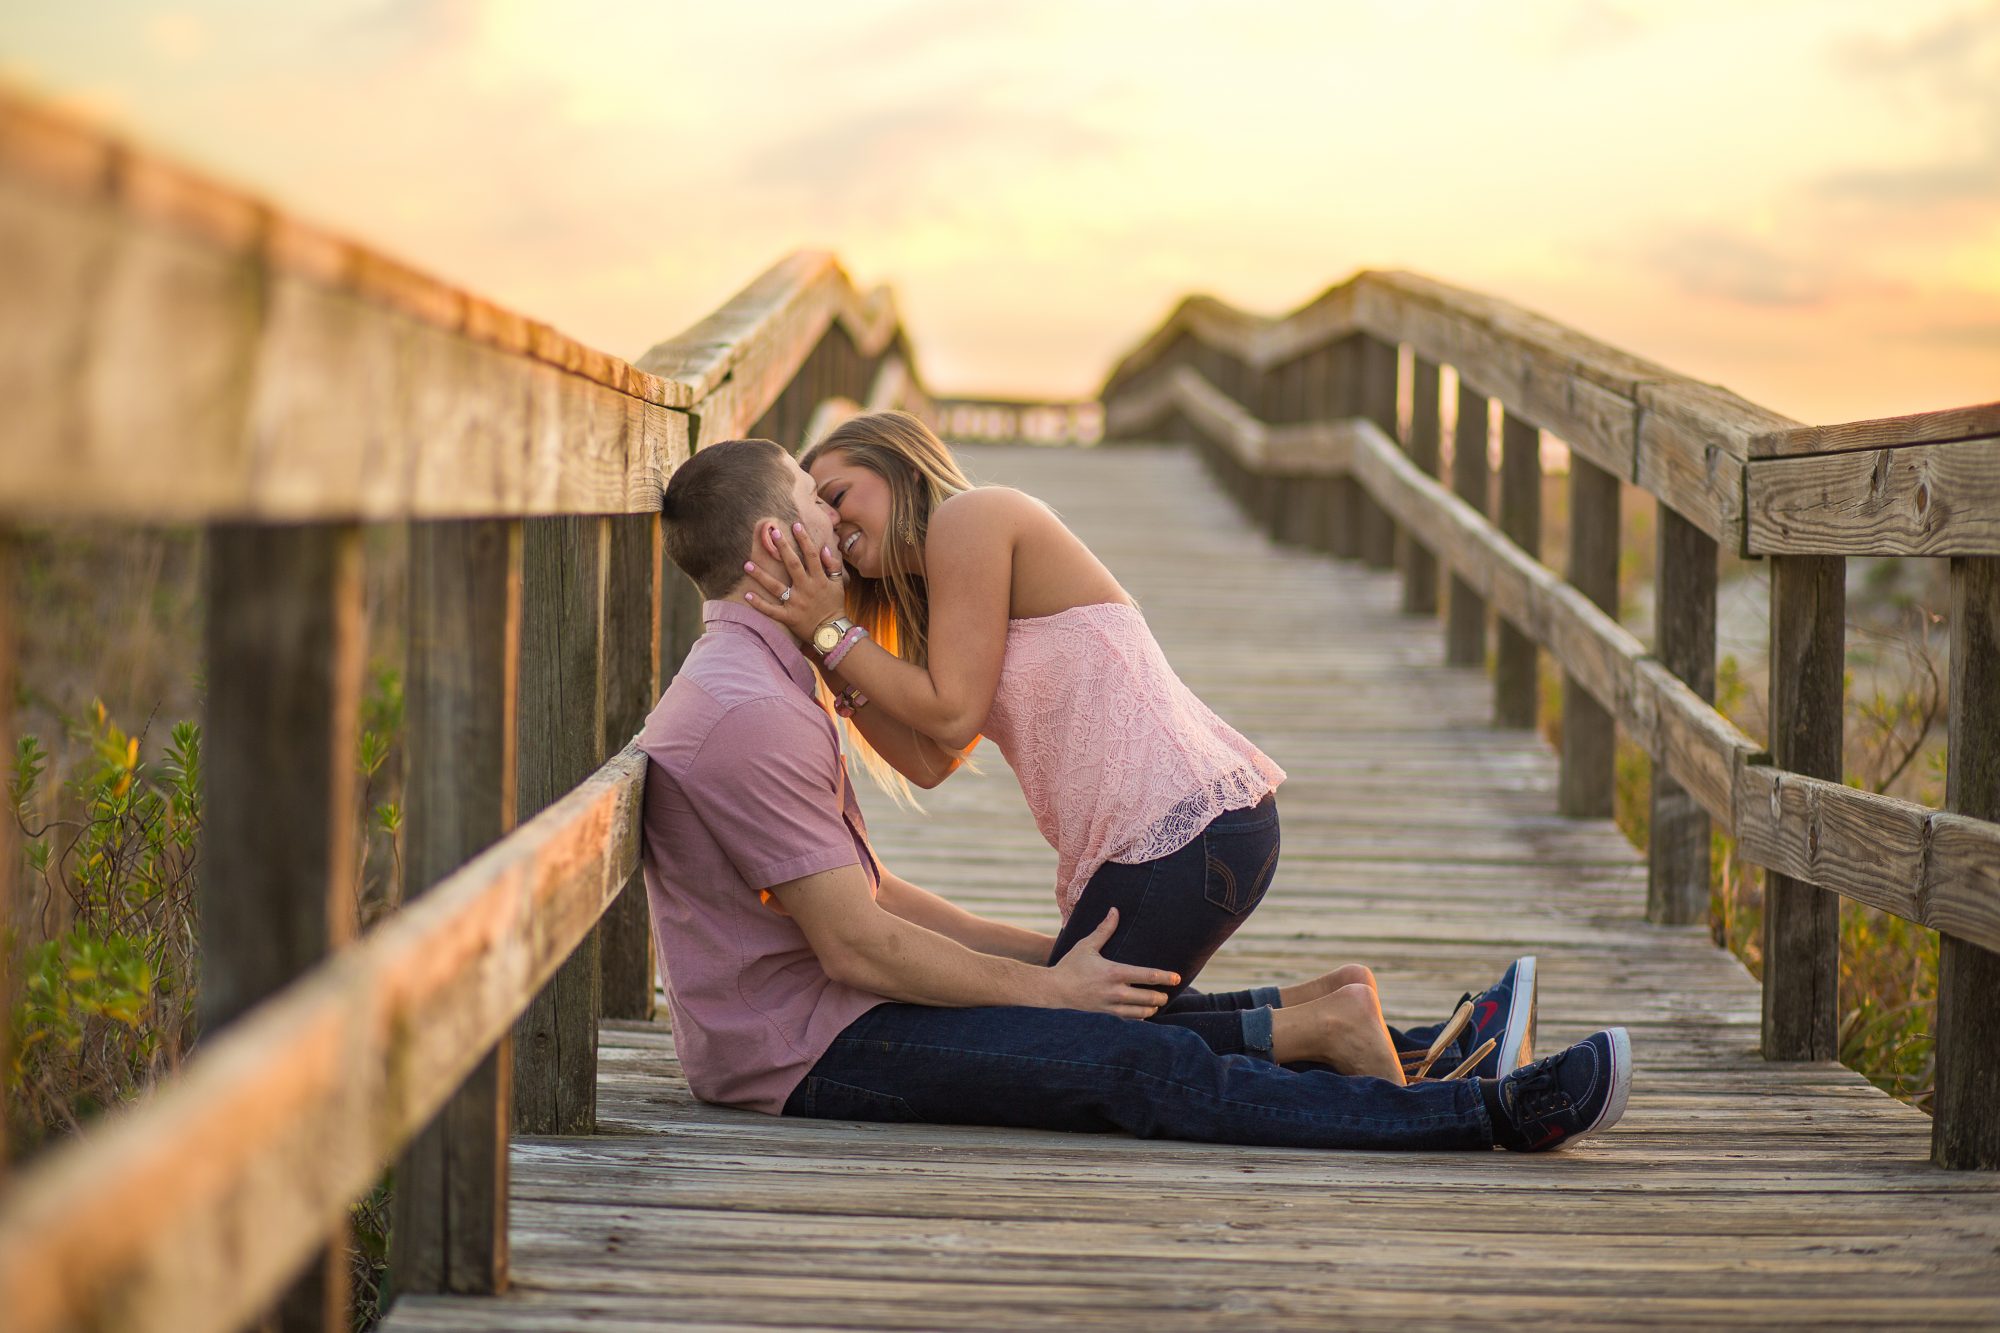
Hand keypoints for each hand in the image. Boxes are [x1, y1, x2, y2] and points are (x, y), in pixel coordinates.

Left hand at [742, 521, 845, 642]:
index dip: (804, 539)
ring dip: (761, 576)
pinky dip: (759, 604)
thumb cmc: (834, 606)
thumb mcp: (839, 585)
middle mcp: (806, 589)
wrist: (832, 633)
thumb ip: (832, 566)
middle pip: (793, 565)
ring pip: (776, 587)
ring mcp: (796, 603)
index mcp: (819, 580)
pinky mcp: (789, 617)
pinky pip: (772, 610)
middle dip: (783, 548)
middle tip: (772, 532)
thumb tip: (824, 549)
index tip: (795, 525)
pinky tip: (747, 594)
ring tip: (747, 564)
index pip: (811, 555)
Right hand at [1042, 909, 1179, 1018]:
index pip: (1147, 976)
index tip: (1177, 978)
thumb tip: (1115, 910)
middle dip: (1161, 996)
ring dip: (1152, 1007)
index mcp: (1114, 972)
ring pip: (1141, 1012)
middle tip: (1167, 992)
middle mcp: (1115, 991)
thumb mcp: (1087, 945)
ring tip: (1157, 1002)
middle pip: (1149, 998)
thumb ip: (1104, 930)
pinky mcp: (1106, 1013)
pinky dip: (1139, 1016)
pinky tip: (1143, 1012)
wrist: (1054, 989)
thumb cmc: (1071, 965)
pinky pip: (1129, 1018)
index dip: (1165, 977)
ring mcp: (1111, 1005)